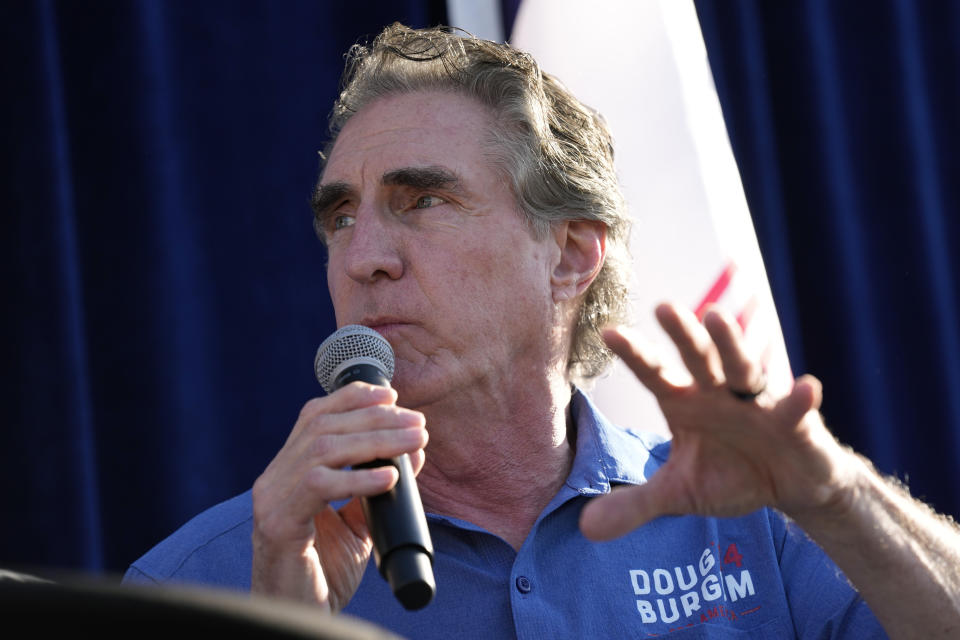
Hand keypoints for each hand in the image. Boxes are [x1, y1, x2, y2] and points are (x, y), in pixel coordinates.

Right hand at [251, 382, 427, 610]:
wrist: (300, 616)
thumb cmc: (325, 573)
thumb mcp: (357, 522)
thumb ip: (377, 486)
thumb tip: (414, 452)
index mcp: (288, 472)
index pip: (314, 416)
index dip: (353, 399)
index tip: (392, 395)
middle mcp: (274, 479)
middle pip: (323, 427)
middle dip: (375, 418)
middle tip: (417, 422)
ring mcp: (271, 499)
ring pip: (323, 449)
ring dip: (375, 440)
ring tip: (414, 441)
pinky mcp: (277, 524)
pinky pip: (318, 487)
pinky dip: (357, 479)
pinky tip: (389, 477)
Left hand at [580, 302, 855, 540]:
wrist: (789, 487)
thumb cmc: (730, 475)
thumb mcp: (679, 493)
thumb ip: (635, 504)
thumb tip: (585, 529)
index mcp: (686, 403)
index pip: (655, 375)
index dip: (635, 355)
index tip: (608, 332)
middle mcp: (718, 392)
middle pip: (698, 359)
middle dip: (683, 334)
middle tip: (664, 307)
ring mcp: (757, 402)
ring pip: (742, 369)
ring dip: (731, 345)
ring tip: (717, 317)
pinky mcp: (796, 422)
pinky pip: (796, 409)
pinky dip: (800, 399)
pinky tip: (806, 387)